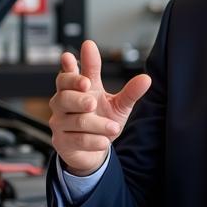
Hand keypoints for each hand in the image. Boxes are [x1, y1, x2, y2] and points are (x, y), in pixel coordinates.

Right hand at [48, 40, 150, 175]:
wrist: (94, 149)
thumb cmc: (102, 120)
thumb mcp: (118, 105)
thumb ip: (130, 92)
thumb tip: (146, 79)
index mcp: (77, 89)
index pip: (68, 74)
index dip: (68, 66)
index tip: (69, 57)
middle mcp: (64, 102)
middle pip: (64, 95)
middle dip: (78, 98)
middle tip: (92, 102)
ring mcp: (60, 122)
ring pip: (76, 120)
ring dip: (96, 124)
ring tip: (113, 127)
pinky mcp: (62, 142)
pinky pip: (77, 139)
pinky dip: (93, 140)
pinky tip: (104, 141)